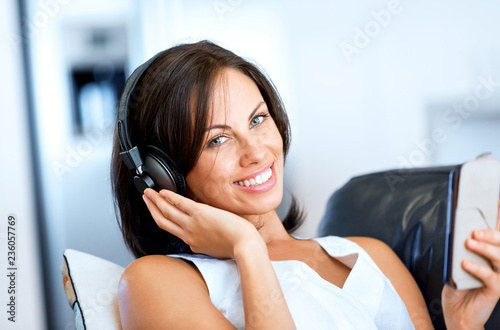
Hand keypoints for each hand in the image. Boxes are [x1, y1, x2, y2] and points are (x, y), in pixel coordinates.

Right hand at [142, 188, 263, 258]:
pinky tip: (162, 192)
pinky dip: (169, 197)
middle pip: (163, 222)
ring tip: (147, 193)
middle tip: (145, 199)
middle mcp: (188, 235)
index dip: (166, 220)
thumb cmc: (236, 246)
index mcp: (193, 244)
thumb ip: (207, 243)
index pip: (175, 232)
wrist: (244, 245)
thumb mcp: (216, 250)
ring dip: (155, 201)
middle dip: (152, 209)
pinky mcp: (199, 213)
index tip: (160, 211)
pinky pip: (179, 204)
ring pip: (167, 212)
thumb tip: (205, 237)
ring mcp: (192, 224)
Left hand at [442, 198, 499, 329]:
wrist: (457, 313)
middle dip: (491, 233)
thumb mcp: (455, 260)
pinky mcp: (497, 291)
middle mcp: (499, 262)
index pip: (498, 231)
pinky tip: (466, 264)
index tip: (496, 200)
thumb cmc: (457, 284)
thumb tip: (458, 231)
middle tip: (474, 230)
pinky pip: (492, 278)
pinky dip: (478, 269)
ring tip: (469, 242)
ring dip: (485, 248)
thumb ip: (459, 247)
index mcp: (491, 251)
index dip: (499, 215)